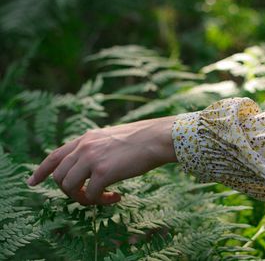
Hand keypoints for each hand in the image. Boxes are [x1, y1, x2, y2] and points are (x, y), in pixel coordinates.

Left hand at [27, 116, 176, 204]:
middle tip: (87, 196)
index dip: (41, 171)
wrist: (156, 138)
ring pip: (69, 188)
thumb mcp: (111, 138)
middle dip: (69, 192)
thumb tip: (90, 167)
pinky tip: (116, 197)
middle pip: (59, 177)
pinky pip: (91, 195)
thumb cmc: (141, 140)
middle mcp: (84, 147)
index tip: (32, 182)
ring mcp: (92, 159)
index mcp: (85, 139)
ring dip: (83, 199)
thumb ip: (96, 148)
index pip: (54, 156)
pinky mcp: (103, 172)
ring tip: (102, 198)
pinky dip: (101, 202)